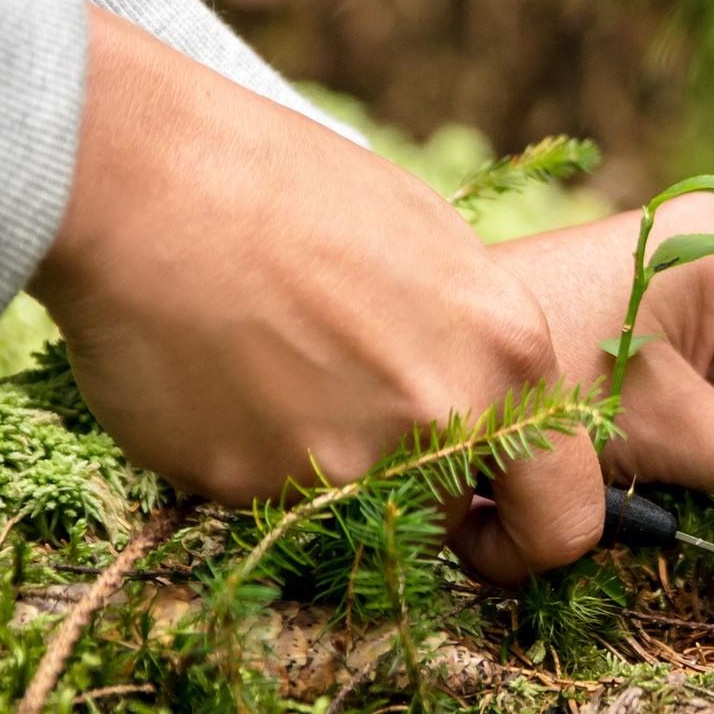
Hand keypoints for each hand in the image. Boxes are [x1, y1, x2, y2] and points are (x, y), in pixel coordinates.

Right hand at [30, 10, 602, 579]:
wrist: (147, 178)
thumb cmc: (285, 185)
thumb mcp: (427, 248)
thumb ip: (467, 344)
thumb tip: (481, 405)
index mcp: (508, 355)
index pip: (566, 516)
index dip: (527, 535)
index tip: (487, 526)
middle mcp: (443, 421)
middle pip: (450, 515)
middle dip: (413, 494)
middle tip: (349, 420)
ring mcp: (346, 463)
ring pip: (350, 510)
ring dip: (314, 463)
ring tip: (262, 363)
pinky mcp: (253, 487)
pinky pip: (260, 495)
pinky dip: (236, 450)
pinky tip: (208, 370)